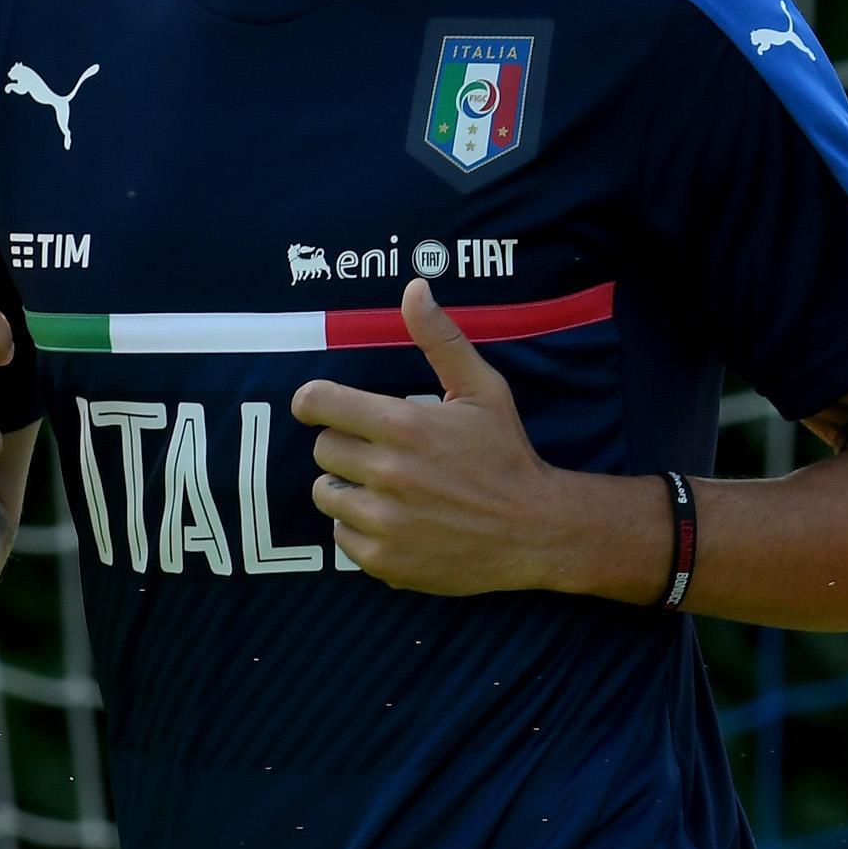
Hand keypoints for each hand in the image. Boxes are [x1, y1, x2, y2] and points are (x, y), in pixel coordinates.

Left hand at [297, 281, 560, 595]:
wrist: (534, 530)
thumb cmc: (507, 455)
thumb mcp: (484, 390)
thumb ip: (442, 339)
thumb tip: (414, 288)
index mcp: (404, 425)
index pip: (318, 404)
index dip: (313, 402)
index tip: (322, 407)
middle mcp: (386, 473)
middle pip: (322, 450)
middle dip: (345, 446)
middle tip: (379, 451)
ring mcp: (383, 520)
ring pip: (325, 494)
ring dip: (347, 487)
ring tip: (384, 486)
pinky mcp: (383, 560)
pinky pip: (342, 536)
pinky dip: (360, 528)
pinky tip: (395, 519)